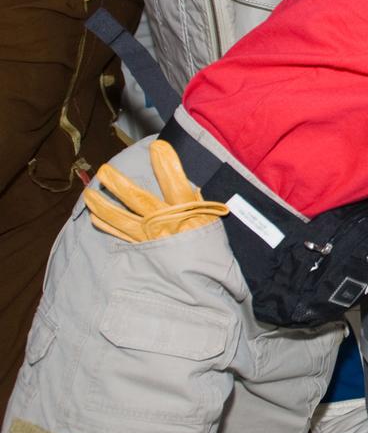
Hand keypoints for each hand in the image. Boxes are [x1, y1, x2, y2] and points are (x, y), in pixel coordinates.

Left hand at [84, 140, 228, 242]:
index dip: (167, 164)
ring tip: (89, 193)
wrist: (202, 286)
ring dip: (103, 205)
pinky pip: (120, 236)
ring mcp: (150, 239)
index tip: (157, 146)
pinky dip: (107, 226)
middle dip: (120, 184)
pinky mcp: (142, 252)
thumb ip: (199, 206)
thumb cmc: (212, 255)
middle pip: (138, 199)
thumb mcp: (213, 225)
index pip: (176, 184)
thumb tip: (189, 188)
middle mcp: (165, 224)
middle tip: (104, 170)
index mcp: (188, 214)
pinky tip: (94, 217)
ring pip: (121, 218)